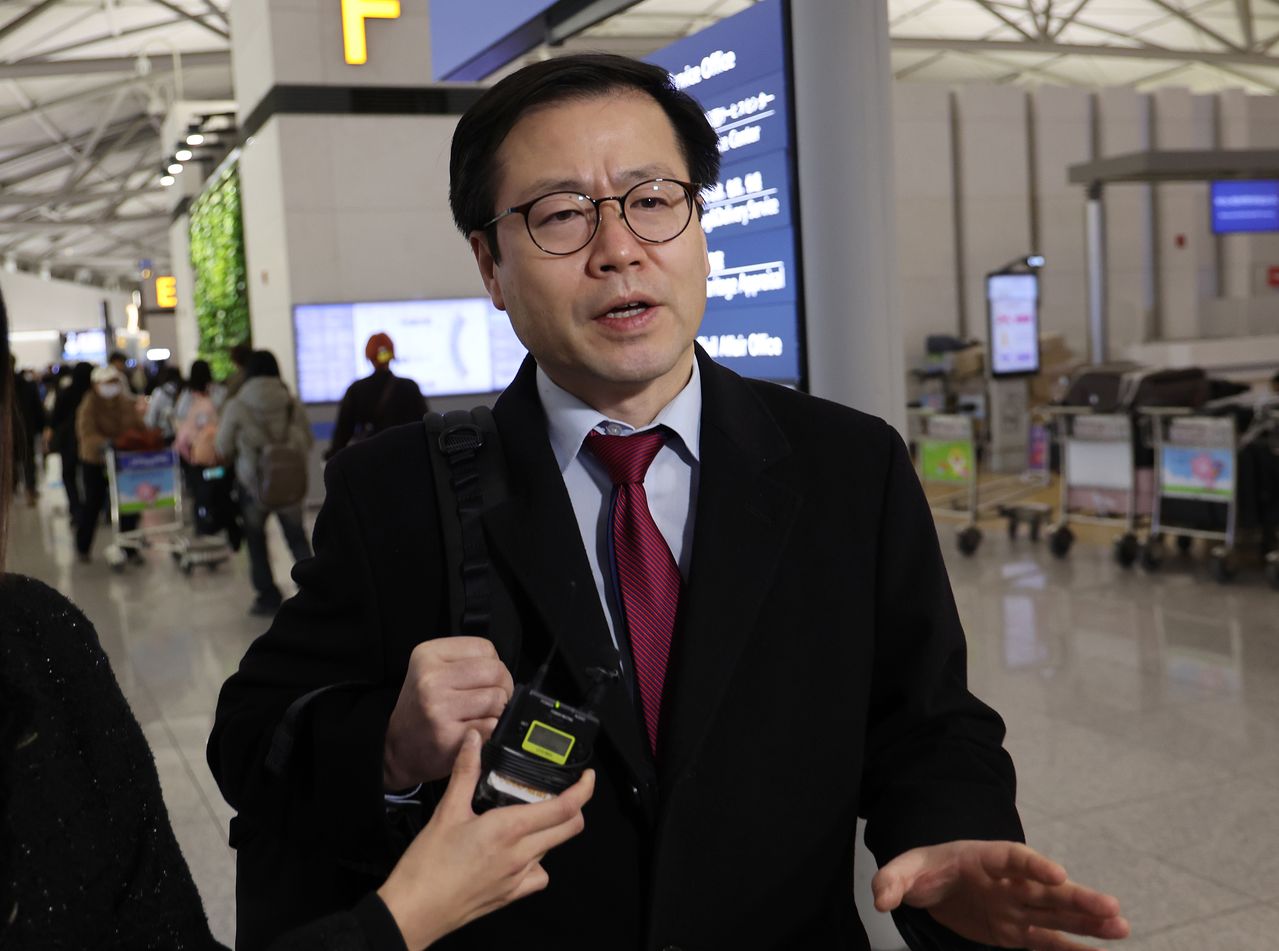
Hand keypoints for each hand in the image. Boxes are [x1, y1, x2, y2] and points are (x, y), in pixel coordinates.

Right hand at [377, 730, 594, 949]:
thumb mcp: (447, 811)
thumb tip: (473, 740)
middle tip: (567, 793)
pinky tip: (520, 853)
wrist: (414, 911)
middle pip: (569, 829)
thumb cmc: (428, 866)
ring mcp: (518, 878)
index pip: (563, 808)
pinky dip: (537, 861)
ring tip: (532, 817)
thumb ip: (465, 772)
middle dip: (576, 808)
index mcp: (508, 829)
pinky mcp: (511, 895)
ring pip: (552, 849)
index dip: (583, 791)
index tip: (587, 777)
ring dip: (551, 831)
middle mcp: (520, 855)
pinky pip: (538, 876)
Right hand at [383, 637, 513, 788]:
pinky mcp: (449, 736)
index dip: (493, 664)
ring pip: (498, 699)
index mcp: (427, 655)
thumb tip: (503, 672)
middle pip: (496, 672)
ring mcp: (438, 708)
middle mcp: (430, 679)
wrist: (397, 749)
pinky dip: (492, 730)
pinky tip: (476, 731)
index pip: (485, 648)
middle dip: (502, 686)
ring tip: (481, 715)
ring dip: (498, 710)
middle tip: (491, 699)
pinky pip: (493, 726)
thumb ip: (465, 662)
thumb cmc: (421, 709)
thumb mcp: (431, 671)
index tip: (483, 679)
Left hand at [873, 840, 1128, 950]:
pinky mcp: (1015, 932)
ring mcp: (1016, 907)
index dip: (1034, 864)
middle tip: (1113, 908)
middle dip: (1078, 897)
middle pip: (1046, 888)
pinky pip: (1047, 941)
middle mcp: (1008, 882)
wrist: (932, 883)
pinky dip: (1071, 949)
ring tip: (1122, 928)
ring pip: (1056, 915)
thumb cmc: (924, 869)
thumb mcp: (902, 869)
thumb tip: (880, 897)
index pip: (1013, 857)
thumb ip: (891, 880)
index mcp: (984, 857)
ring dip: (1088, 922)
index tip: (1056, 874)